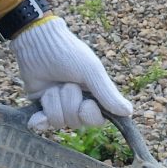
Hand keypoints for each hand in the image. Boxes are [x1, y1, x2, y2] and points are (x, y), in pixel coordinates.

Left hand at [9, 16, 134, 131]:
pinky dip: (39, 121)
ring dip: (53, 101)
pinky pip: (42, 124)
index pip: (96, 120)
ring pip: (58, 122)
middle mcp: (76, 103)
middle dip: (69, 101)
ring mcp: (57, 106)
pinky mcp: (39, 106)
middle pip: (75, 121)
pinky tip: (38, 117)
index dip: (89, 114)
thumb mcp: (91, 71)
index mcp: (92, 95)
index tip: (86, 103)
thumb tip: (129, 112)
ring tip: (52, 85)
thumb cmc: (68, 53)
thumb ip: (108, 94)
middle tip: (66, 83)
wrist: (37, 43)